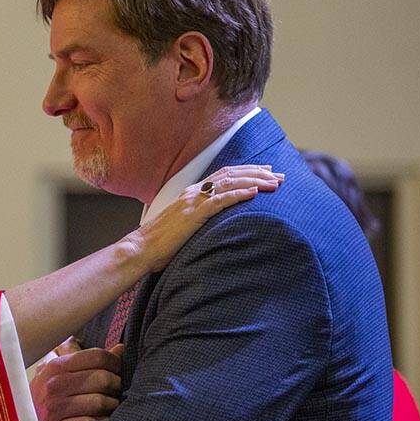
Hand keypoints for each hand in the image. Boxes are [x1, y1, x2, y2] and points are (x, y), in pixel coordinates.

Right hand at [30, 341, 123, 420]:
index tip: (117, 370)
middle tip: (115, 391)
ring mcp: (54, 409)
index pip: (97, 356)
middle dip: (116, 386)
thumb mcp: (60, 373)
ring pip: (101, 402)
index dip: (114, 362)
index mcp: (55, 367)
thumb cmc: (47, 397)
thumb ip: (88, 359)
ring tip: (109, 407)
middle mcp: (53, 386)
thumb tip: (121, 349)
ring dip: (112, 406)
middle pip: (103, 378)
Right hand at [130, 165, 282, 271]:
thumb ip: (195, 221)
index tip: (264, 171)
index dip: (245, 171)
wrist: (140, 249)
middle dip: (257, 173)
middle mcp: (192, 193)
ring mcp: (193, 202)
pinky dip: (239, 195)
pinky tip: (255, 193)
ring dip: (254, 181)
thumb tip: (209, 228)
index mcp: (190, 194)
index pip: (222, 176)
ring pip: (229, 183)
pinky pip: (220, 201)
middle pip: (230, 175)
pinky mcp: (194, 215)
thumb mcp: (180, 228)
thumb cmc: (158, 244)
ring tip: (274, 182)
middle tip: (279, 175)